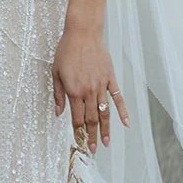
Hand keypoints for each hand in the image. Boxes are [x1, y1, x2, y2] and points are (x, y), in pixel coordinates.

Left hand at [52, 27, 128, 154]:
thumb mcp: (55, 71)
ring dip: (106, 129)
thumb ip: (58, 94)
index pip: (77, 118)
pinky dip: (123, 112)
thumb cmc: (66, 50)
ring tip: (107, 143)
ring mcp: (101, 85)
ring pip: (104, 112)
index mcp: (74, 91)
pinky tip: (126, 124)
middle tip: (93, 149)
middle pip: (91, 119)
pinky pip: (118, 98)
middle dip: (92, 136)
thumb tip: (58, 113)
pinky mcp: (110, 78)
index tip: (80, 143)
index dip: (78, 133)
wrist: (82, 32)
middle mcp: (89, 91)